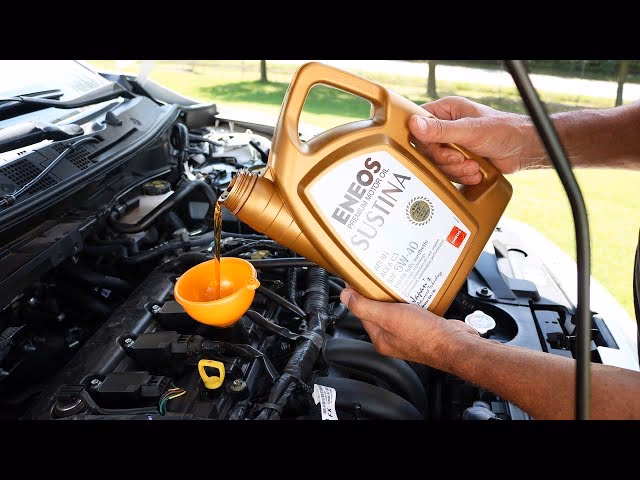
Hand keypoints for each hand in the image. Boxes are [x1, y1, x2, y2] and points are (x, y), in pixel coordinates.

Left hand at [339, 287, 478, 372]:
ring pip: (396, 308)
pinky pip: (413, 309)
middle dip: (377, 292)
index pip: (361, 312)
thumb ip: (365, 307)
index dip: (357, 294)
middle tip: (377, 275)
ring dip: (395, 294)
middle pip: (378, 309)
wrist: (457, 344)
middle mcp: (393, 337)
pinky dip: (411, 298)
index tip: (357, 277)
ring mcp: (409, 332)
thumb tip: (345, 297)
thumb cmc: (425, 336)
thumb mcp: (389, 317)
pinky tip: (414, 289)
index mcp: (380, 338)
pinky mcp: (424, 326)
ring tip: (395, 279)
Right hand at [408, 96, 542, 184]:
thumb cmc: (504, 130)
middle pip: (428, 150)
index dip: (425, 141)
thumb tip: (415, 125)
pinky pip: (449, 173)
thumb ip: (441, 130)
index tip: (439, 148)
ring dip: (456, 170)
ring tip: (473, 166)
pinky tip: (475, 172)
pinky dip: (462, 176)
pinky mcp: (459, 161)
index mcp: (446, 111)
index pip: (420, 126)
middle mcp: (447, 127)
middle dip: (446, 159)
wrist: (523, 150)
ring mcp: (452, 145)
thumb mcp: (470, 130)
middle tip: (460, 158)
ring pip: (438, 164)